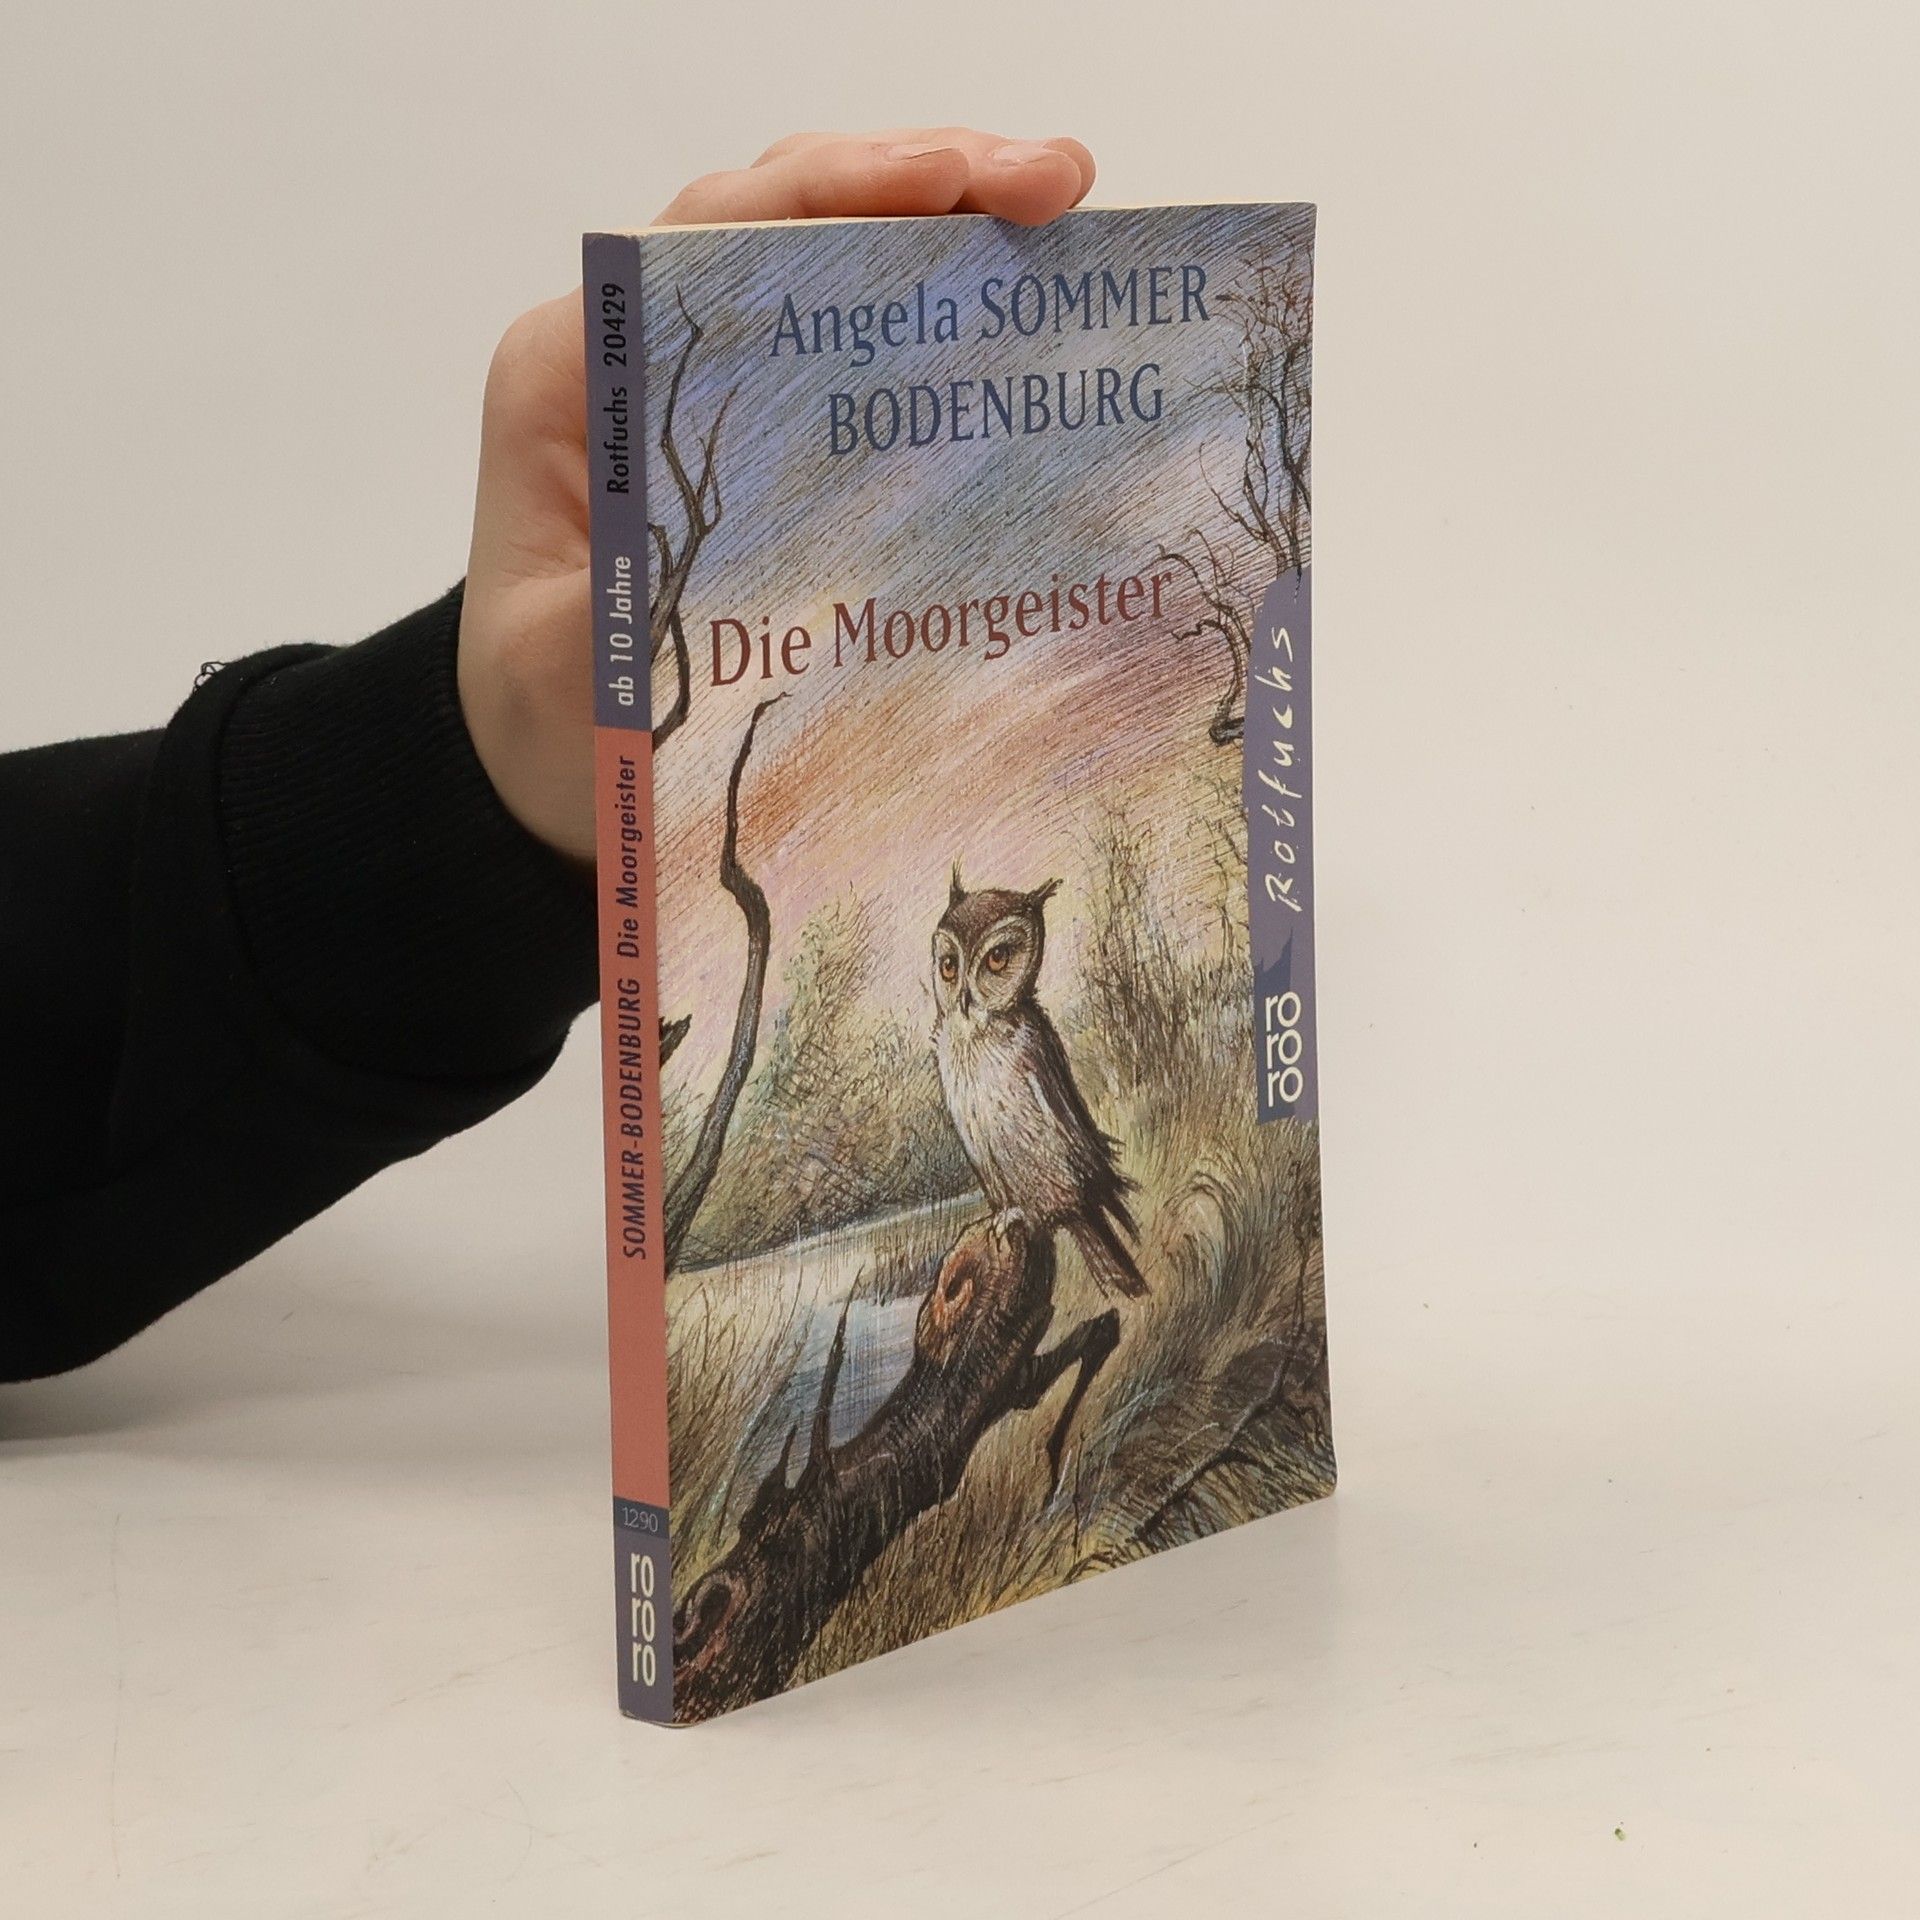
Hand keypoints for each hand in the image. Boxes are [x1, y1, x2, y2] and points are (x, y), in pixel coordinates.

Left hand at [458, 129, 1096, 863]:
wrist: (549, 757)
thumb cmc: (542, 707)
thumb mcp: (559, 672)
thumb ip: (613, 615)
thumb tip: (709, 569)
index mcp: (577, 371)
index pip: (715, 231)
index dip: (840, 187)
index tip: (954, 183)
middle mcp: (641, 347)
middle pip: (791, 214)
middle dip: (928, 179)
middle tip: (1057, 184)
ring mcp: (711, 381)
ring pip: (835, 256)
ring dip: (952, 224)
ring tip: (1068, 211)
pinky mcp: (765, 431)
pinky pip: (860, 343)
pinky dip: (945, 311)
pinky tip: (1032, 308)